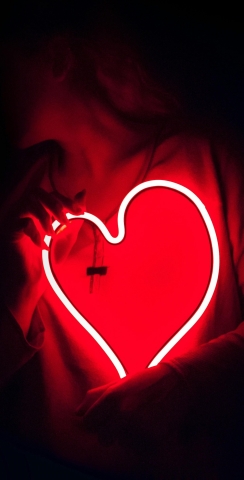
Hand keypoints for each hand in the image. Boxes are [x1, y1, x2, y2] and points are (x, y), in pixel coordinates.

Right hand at [0, 183, 84, 332]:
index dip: (66, 200)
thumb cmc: (50, 258)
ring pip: (27, 203)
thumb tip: (83, 193)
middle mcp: (24, 212)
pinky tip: (42, 247)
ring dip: (44, 217)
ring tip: (53, 235)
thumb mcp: (67, 234)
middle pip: (36, 192)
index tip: (80, 211)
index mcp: (38, 210)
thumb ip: (75, 215)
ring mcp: (14, 220)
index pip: (50, 194)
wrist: (36, 280)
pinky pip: (21, 223)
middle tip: (66, 221)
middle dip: (55, 204)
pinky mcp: (9, 232)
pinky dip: (35, 233)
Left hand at [76, 364, 188, 456]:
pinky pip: (138, 449)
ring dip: (128, 437)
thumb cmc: (146, 381)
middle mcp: (122, 413)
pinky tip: (150, 426)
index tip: (104, 419)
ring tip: (141, 419)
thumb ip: (96, 396)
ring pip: (122, 444)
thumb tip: (77, 412)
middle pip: (102, 438)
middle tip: (125, 420)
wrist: (178, 382)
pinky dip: (143, 442)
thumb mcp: (120, 383)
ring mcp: (137, 428)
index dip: (95, 421)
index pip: (88, 422)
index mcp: (112, 397)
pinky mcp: (152, 439)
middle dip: (111, 432)